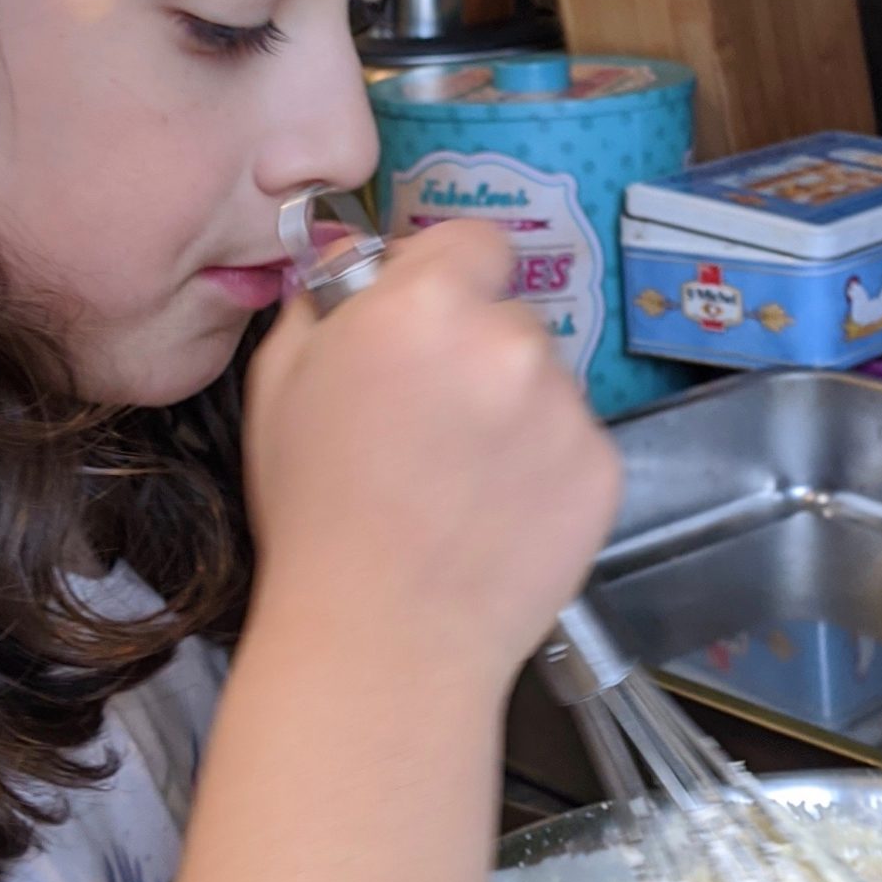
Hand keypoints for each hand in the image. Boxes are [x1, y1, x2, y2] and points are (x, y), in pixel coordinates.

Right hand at [243, 221, 622, 694]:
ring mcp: (565, 408)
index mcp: (425, 304)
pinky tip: (494, 517)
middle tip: (430, 424)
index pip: (475, 240)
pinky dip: (545, 471)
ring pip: (545, 383)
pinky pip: (575, 444)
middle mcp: (508, 340)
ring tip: (459, 485)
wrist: (383, 641)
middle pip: (508, 318)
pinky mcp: (603, 470)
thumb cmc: (316, 516)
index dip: (449, 277)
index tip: (431, 320)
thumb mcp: (279, 389)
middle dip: (476, 355)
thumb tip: (351, 269)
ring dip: (514, 414)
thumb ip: (322, 307)